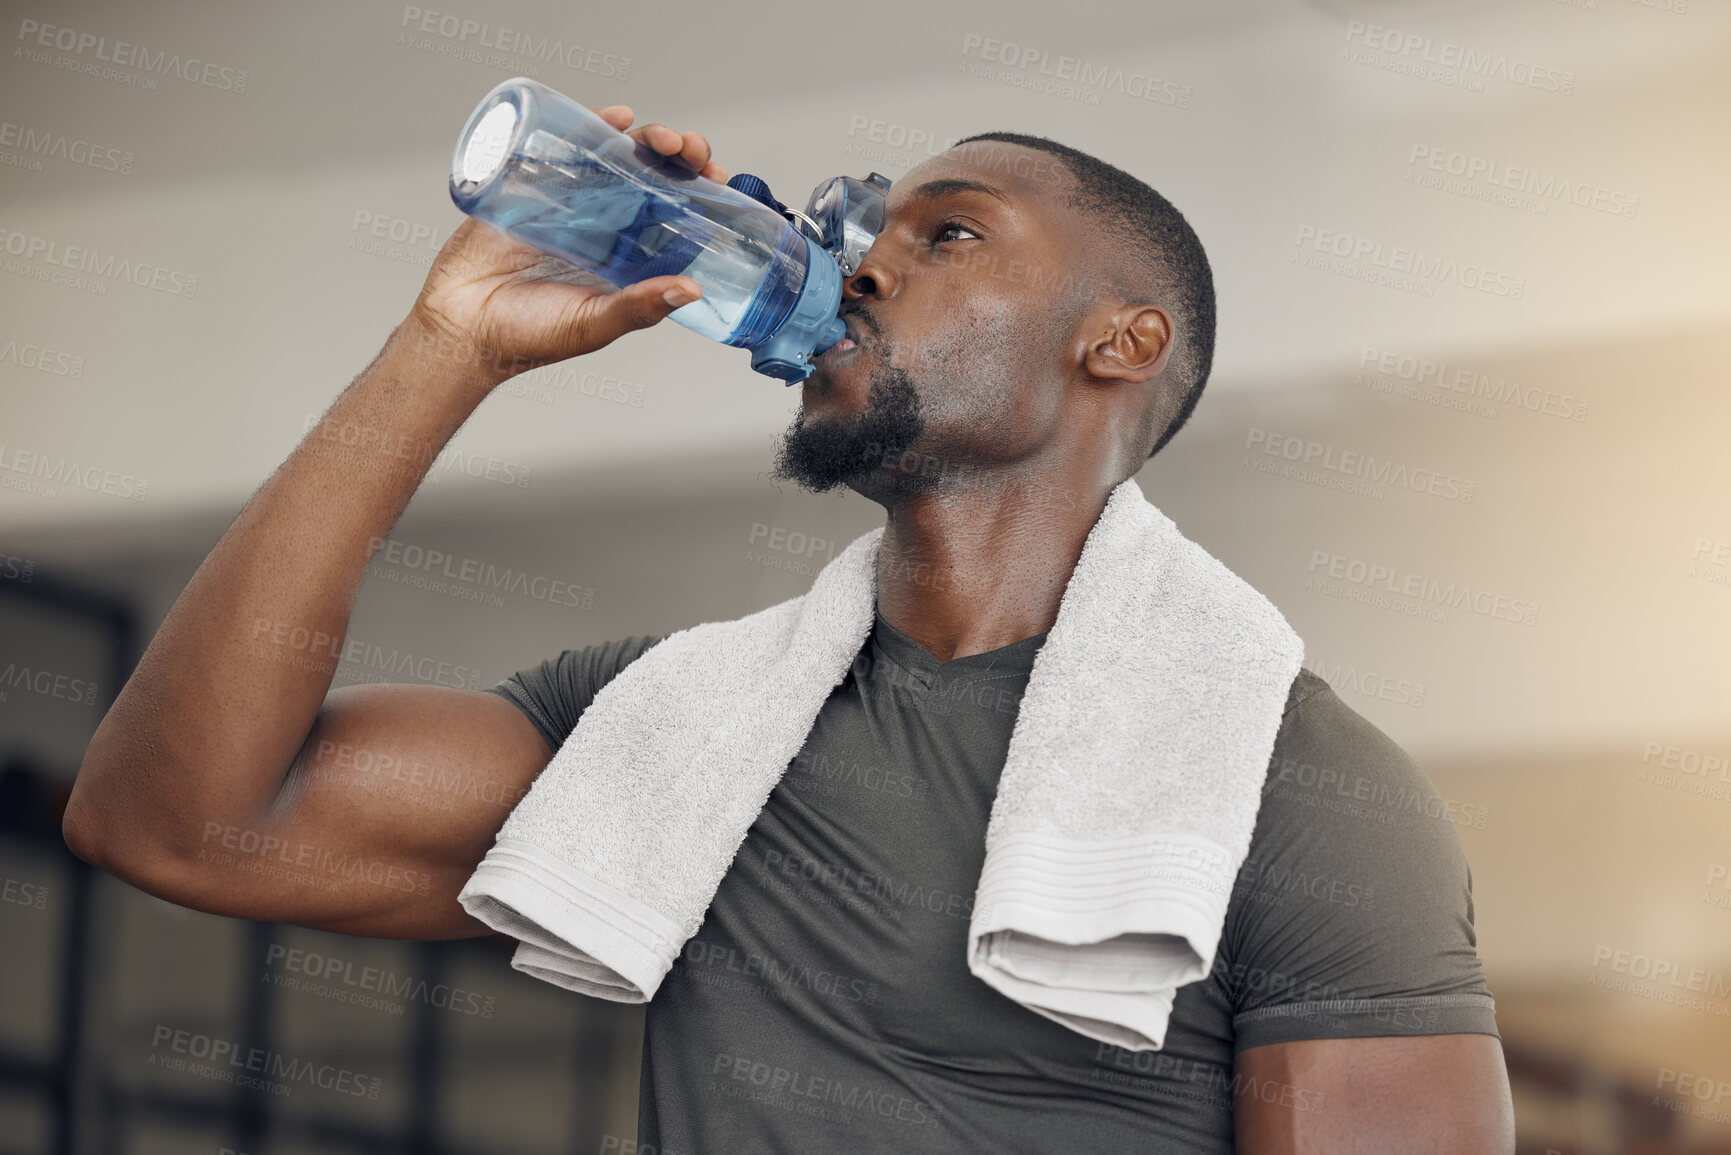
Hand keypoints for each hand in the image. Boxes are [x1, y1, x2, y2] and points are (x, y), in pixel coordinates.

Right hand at [407, 106, 728, 377]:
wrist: (461, 325)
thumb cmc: (528, 335)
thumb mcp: (593, 324)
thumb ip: (639, 308)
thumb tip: (692, 290)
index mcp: (629, 258)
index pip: (678, 217)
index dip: (702, 195)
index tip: (720, 182)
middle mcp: (606, 226)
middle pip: (655, 178)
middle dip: (681, 158)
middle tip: (692, 154)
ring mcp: (571, 202)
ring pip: (619, 158)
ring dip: (648, 140)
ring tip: (665, 139)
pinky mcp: (534, 185)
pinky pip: (568, 147)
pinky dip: (595, 125)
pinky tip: (618, 118)